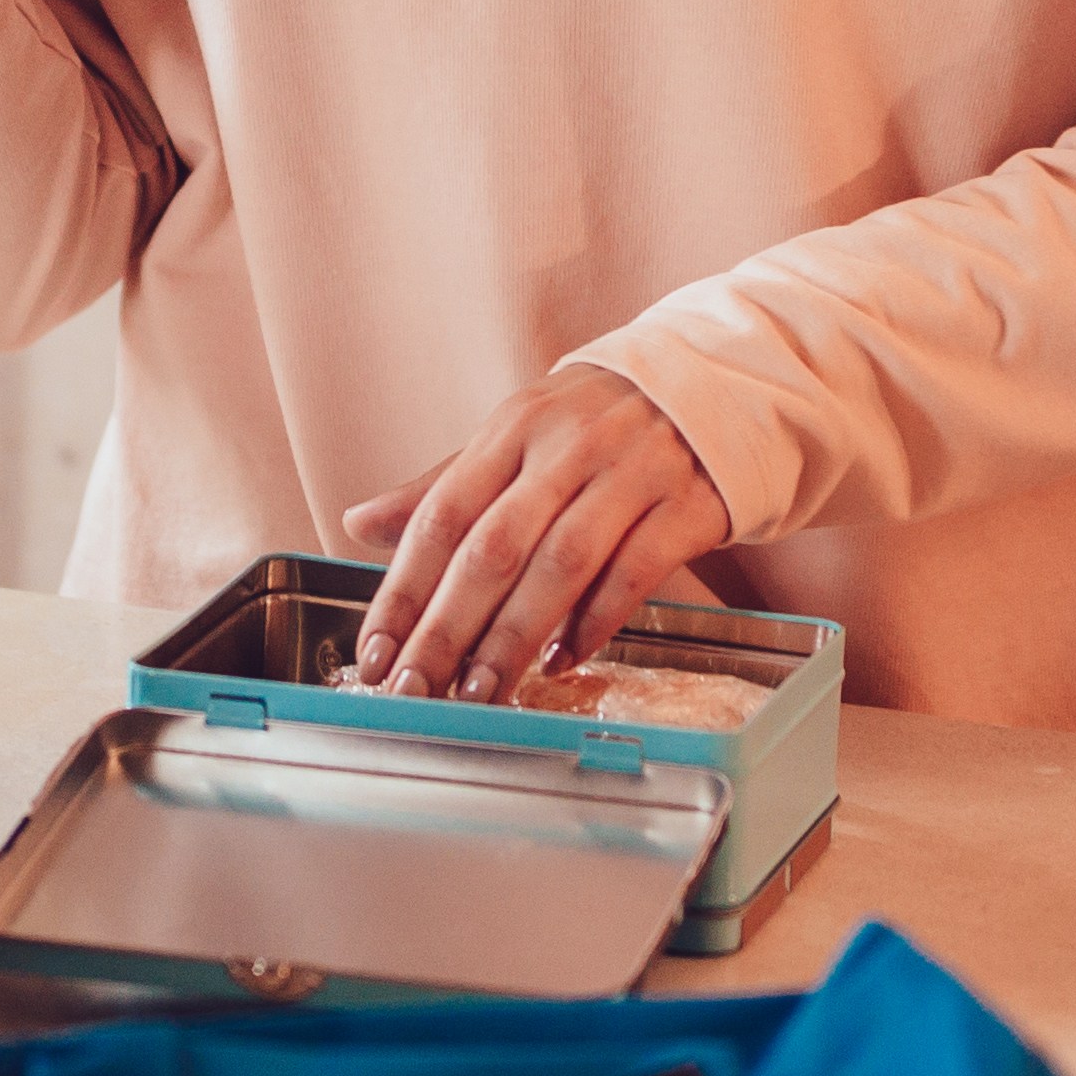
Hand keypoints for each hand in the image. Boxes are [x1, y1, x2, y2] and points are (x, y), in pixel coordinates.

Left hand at [347, 363, 731, 700]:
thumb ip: (443, 487)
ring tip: (482, 691)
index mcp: (514, 428)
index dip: (404, 590)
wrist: (715, 384)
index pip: (442, 515)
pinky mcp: (686, 504)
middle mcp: (567, 447)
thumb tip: (360, 524)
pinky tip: (564, 659)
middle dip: (448, 628)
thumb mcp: (517, 437)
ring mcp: (630, 473)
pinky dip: (596, 621)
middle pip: (494, 548)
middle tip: (417, 688)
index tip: (376, 652)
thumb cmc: (600, 423)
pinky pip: (636, 572)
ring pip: (560, 565)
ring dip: (514, 636)